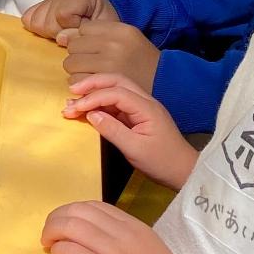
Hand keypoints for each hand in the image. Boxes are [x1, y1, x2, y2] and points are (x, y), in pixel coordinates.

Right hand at [20, 0, 115, 40]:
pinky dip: (38, 27)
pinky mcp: (41, 4)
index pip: (62, 14)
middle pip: (46, 20)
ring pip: (34, 21)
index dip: (71, 28)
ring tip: (65, 32)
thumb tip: (59, 38)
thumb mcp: (102, 32)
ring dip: (48, 32)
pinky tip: (53, 29)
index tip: (84, 30)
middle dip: (59, 33)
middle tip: (74, 33)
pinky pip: (28, 18)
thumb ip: (82, 34)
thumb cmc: (104, 27)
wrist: (103, 22)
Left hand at [42, 200, 205, 253]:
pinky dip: (58, 251)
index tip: (63, 224)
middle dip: (56, 219)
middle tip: (49, 234)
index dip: (72, 212)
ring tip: (48, 244)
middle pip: (78, 211)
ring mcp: (115, 253)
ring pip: (70, 226)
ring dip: (51, 232)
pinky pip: (70, 252)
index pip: (94, 206)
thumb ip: (122, 242)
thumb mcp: (148, 252)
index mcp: (136, 227)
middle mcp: (125, 234)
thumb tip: (88, 240)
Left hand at [61, 20, 159, 88]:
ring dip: (76, 70)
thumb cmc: (139, 60)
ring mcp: (109, 63)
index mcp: (120, 29)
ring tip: (92, 74)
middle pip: (73, 45)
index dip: (86, 40)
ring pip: (70, 63)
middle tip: (93, 64)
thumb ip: (94, 35)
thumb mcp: (124, 40)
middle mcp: (114, 43)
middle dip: (79, 55)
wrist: (165, 82)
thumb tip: (60, 37)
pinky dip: (80, 85)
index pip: (83, 29)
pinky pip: (75, 81)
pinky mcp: (104, 82)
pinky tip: (92, 85)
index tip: (95, 49)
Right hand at [64, 73, 197, 188]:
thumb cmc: (161, 162)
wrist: (183, 171)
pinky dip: (99, 104)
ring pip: (115, 90)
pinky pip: (116, 103)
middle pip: (117, 81)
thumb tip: (91, 115)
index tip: (74, 109)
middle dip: (92, 84)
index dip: (92, 98)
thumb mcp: (134, 149)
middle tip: (71, 92)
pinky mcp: (137, 116)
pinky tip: (86, 110)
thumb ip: (112, 130)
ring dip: (94, 93)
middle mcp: (145, 102)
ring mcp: (141, 108)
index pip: (116, 93)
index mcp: (147, 108)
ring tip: (73, 102)